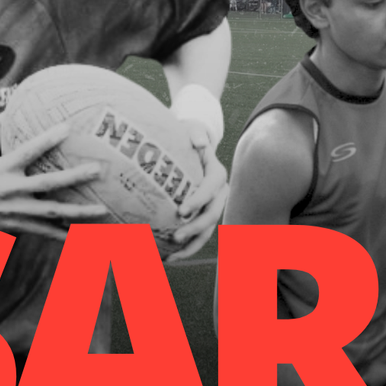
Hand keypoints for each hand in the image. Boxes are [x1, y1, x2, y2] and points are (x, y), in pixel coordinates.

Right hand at [0, 117, 111, 238]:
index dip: (47, 139)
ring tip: (104, 211)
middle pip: (48, 183)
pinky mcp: (17, 229)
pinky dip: (64, 236)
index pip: (28, 151)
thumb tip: (1, 111)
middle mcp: (10, 190)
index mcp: (2, 168)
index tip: (68, 127)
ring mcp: (15, 212)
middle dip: (74, 176)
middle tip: (99, 169)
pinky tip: (85, 238)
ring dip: (79, 213)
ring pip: (52, 213)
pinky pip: (45, 233)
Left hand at [166, 115, 229, 259]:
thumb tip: (201, 142)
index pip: (211, 189)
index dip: (198, 201)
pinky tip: (167, 257)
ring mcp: (212, 207)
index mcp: (217, 174)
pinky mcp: (202, 216)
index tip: (181, 211)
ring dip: (190, 245)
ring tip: (170, 256)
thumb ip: (196, 133)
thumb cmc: (188, 136)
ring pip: (206, 231)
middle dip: (194, 228)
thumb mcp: (192, 128)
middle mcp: (218, 193)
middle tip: (174, 237)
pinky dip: (185, 248)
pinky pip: (197, 236)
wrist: (190, 146)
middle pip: (211, 215)